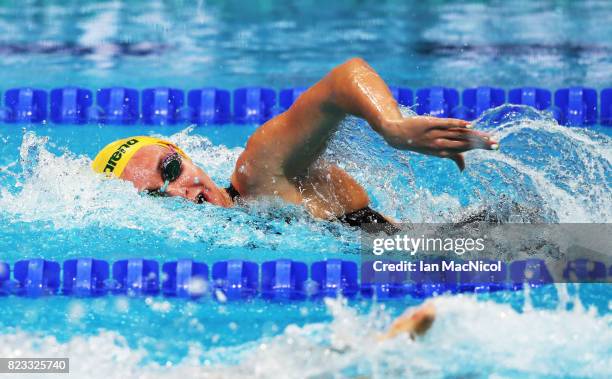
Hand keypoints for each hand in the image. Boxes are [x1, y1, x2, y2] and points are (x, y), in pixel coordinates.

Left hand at [381, 116, 497, 170]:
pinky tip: (468, 124)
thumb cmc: (420, 143)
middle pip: (464, 143)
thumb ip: (453, 157)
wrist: (398, 135)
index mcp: (444, 151)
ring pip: (457, 134)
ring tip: (487, 136)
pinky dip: (457, 124)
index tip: (494, 147)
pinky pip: (445, 124)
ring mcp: (435, 134)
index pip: (466, 148)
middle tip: (496, 144)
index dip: (480, 147)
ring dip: (473, 135)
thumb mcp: (436, 152)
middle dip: (480, 143)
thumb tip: (463, 169)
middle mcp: (441, 144)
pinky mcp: (429, 123)